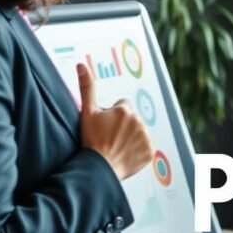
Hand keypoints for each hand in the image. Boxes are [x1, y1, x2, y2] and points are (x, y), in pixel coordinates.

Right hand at [77, 63, 153, 180]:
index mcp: (125, 110)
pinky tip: (125, 155)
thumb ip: (86, 87)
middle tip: (109, 138)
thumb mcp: (87, 113)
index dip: (113, 116)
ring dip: (131, 137)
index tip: (105, 127)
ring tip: (116, 147)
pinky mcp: (150, 151)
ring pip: (139, 132)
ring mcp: (146, 136)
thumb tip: (81, 64)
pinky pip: (145, 147)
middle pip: (131, 120)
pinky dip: (138, 150)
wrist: (98, 168)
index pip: (123, 107)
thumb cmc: (90, 140)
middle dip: (123, 126)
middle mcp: (138, 120)